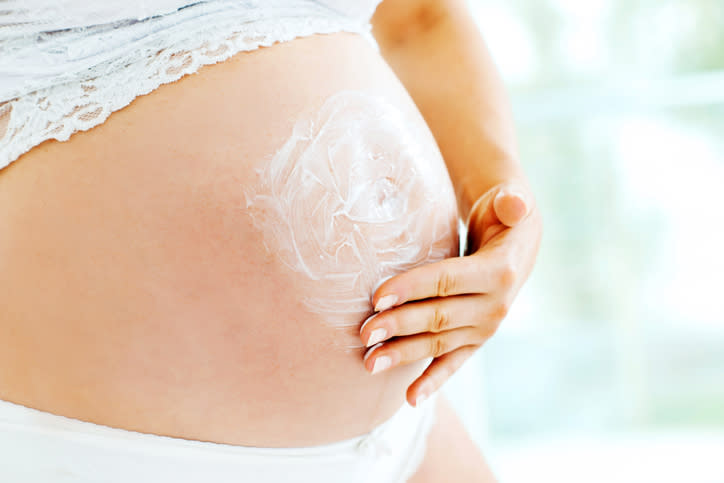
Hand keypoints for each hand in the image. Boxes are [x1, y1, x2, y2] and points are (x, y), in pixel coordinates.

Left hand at [359, 181, 541, 405]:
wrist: (520, 244)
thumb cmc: (503, 218)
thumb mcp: (509, 205)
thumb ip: (511, 202)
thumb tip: (515, 203)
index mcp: (499, 272)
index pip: (447, 281)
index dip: (411, 288)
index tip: (376, 297)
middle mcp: (495, 306)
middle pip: (438, 317)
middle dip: (398, 326)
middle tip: (362, 332)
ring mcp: (485, 328)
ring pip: (439, 343)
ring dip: (404, 355)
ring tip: (369, 363)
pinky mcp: (475, 340)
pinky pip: (453, 363)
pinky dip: (432, 380)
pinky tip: (409, 398)